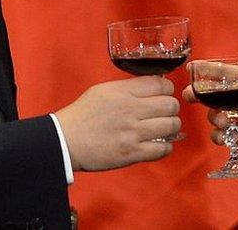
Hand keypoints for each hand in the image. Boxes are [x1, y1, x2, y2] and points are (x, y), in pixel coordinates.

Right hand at [55, 76, 180, 170]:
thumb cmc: (83, 114)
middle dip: (171, 108)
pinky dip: (165, 147)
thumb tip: (154, 86)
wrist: (65, 140)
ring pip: (171, 125)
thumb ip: (129, 87)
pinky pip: (163, 149)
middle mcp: (131, 110)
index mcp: (124, 92)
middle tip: (165, 113)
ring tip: (164, 128)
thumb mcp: (104, 90)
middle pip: (171, 104)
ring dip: (171, 127)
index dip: (167, 90)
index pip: (161, 85)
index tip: (163, 95)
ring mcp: (133, 132)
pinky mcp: (132, 153)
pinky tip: (158, 144)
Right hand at [182, 73, 237, 181]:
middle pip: (216, 93)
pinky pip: (219, 134)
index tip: (194, 67)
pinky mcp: (236, 136)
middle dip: (200, 92)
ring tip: (221, 120)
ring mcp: (237, 119)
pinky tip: (225, 136)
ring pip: (214, 113)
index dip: (213, 71)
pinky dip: (217, 135)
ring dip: (212, 116)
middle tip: (189, 94)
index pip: (231, 75)